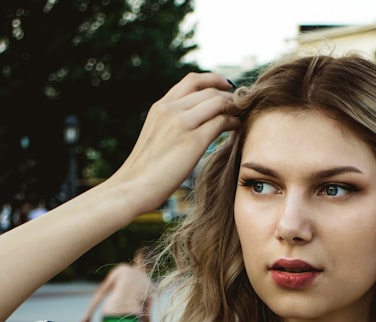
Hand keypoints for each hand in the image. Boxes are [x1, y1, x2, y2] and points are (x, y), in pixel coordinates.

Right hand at [105, 73, 241, 215]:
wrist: (133, 186)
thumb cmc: (146, 170)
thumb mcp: (155, 136)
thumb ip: (170, 124)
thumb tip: (191, 125)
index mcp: (160, 106)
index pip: (192, 81)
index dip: (213, 80)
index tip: (226, 87)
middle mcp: (170, 109)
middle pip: (209, 90)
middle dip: (229, 96)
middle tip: (241, 106)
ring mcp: (182, 122)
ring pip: (218, 102)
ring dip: (234, 108)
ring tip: (242, 116)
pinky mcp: (194, 140)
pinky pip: (222, 121)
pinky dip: (234, 122)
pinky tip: (238, 128)